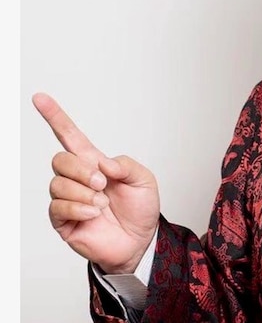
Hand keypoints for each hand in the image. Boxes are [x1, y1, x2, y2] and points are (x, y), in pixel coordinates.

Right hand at [34, 92, 160, 273]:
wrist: (140, 241)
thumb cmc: (141, 209)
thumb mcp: (144, 180)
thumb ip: (126, 165)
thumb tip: (103, 164)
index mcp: (95, 163)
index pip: (69, 136)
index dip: (55, 117)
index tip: (40, 98)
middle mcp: (77, 179)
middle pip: (59, 159)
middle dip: (81, 170)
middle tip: (102, 183)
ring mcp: (68, 200)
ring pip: (58, 184)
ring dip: (83, 193)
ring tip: (102, 204)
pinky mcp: (63, 221)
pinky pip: (58, 207)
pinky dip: (78, 208)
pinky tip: (93, 214)